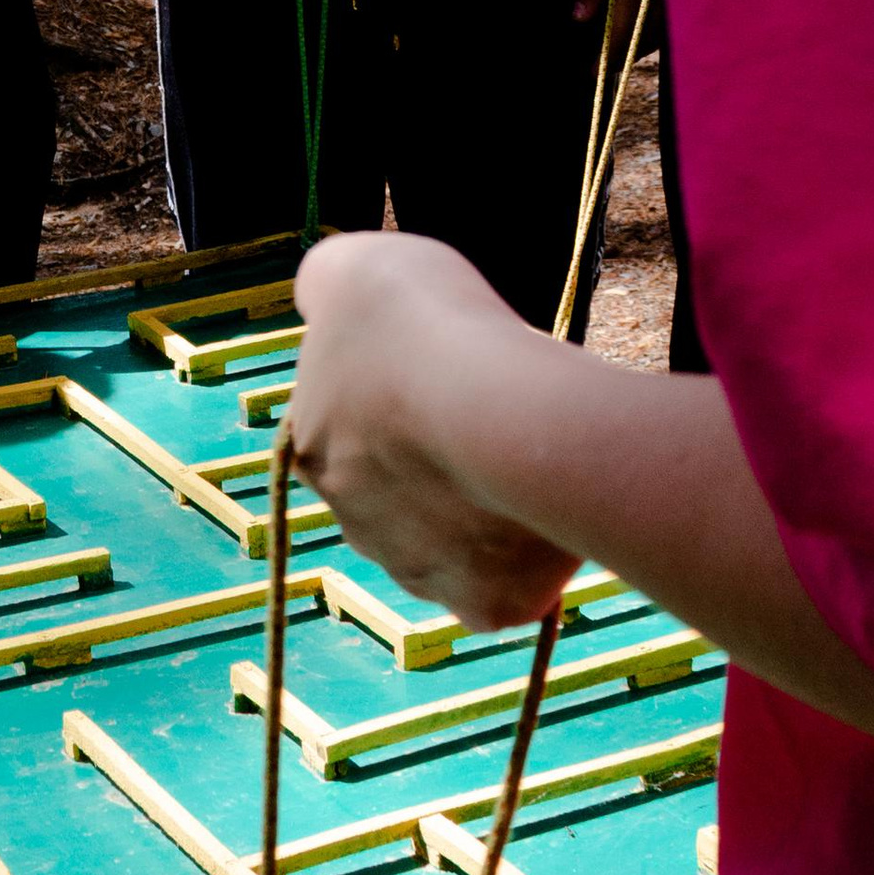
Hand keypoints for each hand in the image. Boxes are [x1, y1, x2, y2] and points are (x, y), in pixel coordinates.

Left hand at [287, 232, 578, 633]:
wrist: (494, 401)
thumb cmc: (426, 323)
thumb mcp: (359, 270)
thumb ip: (331, 287)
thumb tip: (325, 298)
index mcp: (314, 448)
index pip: (357, 431)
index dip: (409, 402)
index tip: (455, 377)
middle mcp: (355, 523)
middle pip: (407, 496)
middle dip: (445, 469)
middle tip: (500, 422)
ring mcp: (419, 571)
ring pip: (459, 546)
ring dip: (491, 515)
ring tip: (538, 464)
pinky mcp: (484, 603)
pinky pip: (510, 588)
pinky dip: (535, 560)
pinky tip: (559, 515)